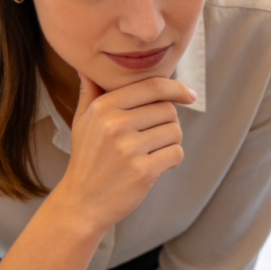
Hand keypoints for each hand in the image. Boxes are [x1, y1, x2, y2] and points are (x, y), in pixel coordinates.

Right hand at [50, 72, 196, 232]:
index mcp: (103, 107)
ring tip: (150, 152)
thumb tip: (88, 67)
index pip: (152, 86)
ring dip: (170, 142)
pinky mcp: (142, 171)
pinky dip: (172, 160)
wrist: (82, 203)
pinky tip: (155, 166)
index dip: (176, 88)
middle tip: (152, 138)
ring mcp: (128, 148)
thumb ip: (90, 92)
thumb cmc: (87, 159)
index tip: (189, 95)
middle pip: (167, 109)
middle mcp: (115, 124)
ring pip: (175, 131)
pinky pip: (176, 153)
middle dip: (168, 122)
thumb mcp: (82, 121)